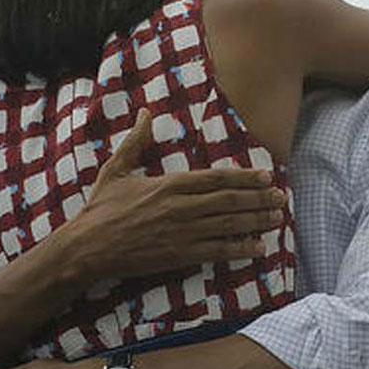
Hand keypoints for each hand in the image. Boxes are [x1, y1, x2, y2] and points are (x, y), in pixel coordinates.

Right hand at [69, 108, 287, 278]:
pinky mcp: (179, 255)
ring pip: (228, 224)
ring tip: (277, 218)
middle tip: (281, 197)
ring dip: (256, 221)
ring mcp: (182, 232)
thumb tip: (144, 113)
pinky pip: (217, 251)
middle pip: (229, 200)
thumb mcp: (116, 169)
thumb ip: (136, 141)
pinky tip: (257, 247)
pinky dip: (240, 249)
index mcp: (169, 183)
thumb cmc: (100, 209)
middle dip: (259, 198)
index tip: (266, 176)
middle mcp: (180, 206)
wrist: (87, 247)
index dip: (245, 176)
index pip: (216, 177)